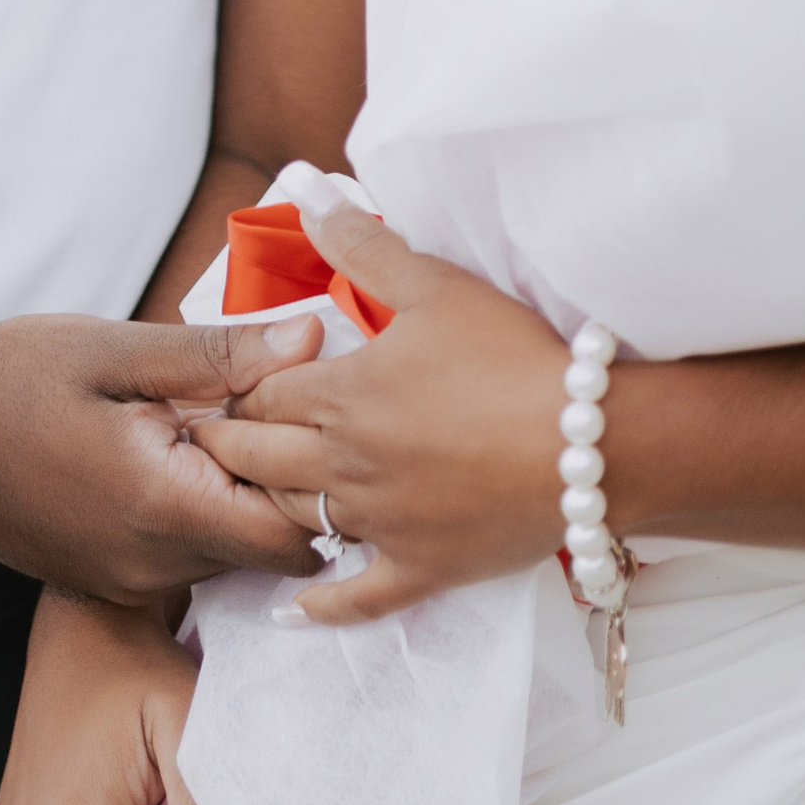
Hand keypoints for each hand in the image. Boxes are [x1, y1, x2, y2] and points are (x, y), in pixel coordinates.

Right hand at [0, 314, 319, 601]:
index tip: (311, 415)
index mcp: (162, 508)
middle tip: (270, 404)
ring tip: (220, 419)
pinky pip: (186, 556)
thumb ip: (220, 357)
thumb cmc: (15, 378)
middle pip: (268, 546)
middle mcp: (151, 565)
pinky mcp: (110, 579)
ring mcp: (127, 580)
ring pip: (230, 553)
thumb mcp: (119, 350)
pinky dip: (202, 509)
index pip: (293, 533)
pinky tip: (181, 450)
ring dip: (241, 494)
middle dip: (286, 482)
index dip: (319, 477)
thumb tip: (311, 342)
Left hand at [188, 197, 567, 621]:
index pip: (261, 395)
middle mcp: (347, 464)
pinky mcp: (421, 568)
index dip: (239, 389)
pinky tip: (296, 609)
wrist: (587, 444)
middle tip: (217, 439)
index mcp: (343, 395)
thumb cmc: (511, 357)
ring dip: (268, 504)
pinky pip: (357, 600)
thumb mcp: (434, 284)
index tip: (225, 388)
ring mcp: (381, 523)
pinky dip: (322, 607)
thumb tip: (308, 195)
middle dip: (230, 446)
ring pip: (295, 520)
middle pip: (258, 460)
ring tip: (253, 493)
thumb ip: (364, 245)